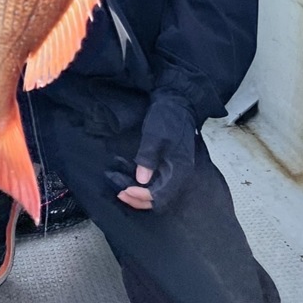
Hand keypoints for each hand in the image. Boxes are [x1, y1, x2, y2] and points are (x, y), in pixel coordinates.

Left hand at [105, 96, 195, 212]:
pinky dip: (146, 188)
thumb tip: (142, 179)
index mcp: (180, 169)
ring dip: (142, 196)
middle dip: (140, 200)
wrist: (177, 102)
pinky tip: (134, 183)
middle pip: (161, 199)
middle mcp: (181, 174)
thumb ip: (148, 157)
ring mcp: (176, 170)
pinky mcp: (171, 166)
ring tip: (125, 191)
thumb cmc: (166, 117)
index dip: (142, 196)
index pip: (162, 195)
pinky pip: (159, 184)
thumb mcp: (154, 135)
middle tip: (121, 194)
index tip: (125, 190)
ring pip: (160, 194)